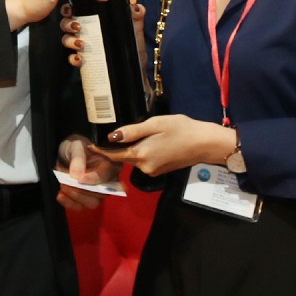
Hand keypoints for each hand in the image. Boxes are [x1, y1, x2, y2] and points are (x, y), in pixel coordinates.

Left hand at [55, 135, 121, 210]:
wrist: (67, 152)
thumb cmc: (76, 146)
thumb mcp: (76, 145)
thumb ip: (78, 158)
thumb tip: (77, 176)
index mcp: (111, 164)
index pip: (106, 175)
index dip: (94, 179)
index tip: (79, 179)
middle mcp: (108, 181)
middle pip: (101, 193)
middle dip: (82, 190)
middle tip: (66, 183)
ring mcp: (98, 192)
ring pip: (92, 202)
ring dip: (76, 197)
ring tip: (63, 187)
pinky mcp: (87, 198)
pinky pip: (81, 206)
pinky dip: (70, 203)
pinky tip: (60, 196)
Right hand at [61, 1, 145, 67]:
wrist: (136, 73)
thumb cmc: (134, 49)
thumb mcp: (135, 31)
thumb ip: (136, 17)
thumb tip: (137, 7)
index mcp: (95, 20)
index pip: (77, 10)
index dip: (69, 8)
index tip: (70, 9)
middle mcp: (86, 32)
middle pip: (67, 23)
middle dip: (68, 24)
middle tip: (77, 27)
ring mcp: (83, 46)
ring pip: (67, 39)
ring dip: (70, 40)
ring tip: (81, 44)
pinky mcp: (84, 61)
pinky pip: (72, 58)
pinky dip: (73, 58)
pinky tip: (79, 59)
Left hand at [95, 114, 237, 178]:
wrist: (204, 144)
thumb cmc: (181, 129)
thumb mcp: (155, 124)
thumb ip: (133, 131)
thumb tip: (112, 136)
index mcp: (141, 155)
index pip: (114, 155)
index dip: (102, 150)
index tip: (90, 145)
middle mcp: (145, 167)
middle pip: (124, 158)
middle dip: (115, 149)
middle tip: (107, 136)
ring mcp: (153, 171)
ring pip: (134, 160)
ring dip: (129, 151)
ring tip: (128, 136)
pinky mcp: (160, 171)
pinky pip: (144, 162)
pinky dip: (140, 154)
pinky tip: (145, 143)